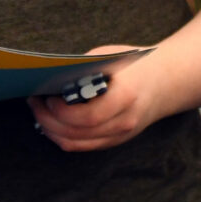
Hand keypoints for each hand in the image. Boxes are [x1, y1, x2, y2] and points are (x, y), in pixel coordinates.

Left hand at [27, 47, 158, 152]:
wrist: (166, 80)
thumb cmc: (135, 62)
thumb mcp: (111, 56)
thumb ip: (85, 69)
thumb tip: (51, 78)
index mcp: (126, 97)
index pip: (89, 117)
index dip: (63, 112)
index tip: (46, 97)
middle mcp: (124, 122)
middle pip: (78, 134)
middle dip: (49, 120)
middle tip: (34, 101)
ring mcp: (120, 135)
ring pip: (77, 144)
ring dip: (52, 130)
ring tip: (38, 110)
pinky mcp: (114, 140)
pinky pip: (83, 145)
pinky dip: (62, 135)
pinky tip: (51, 121)